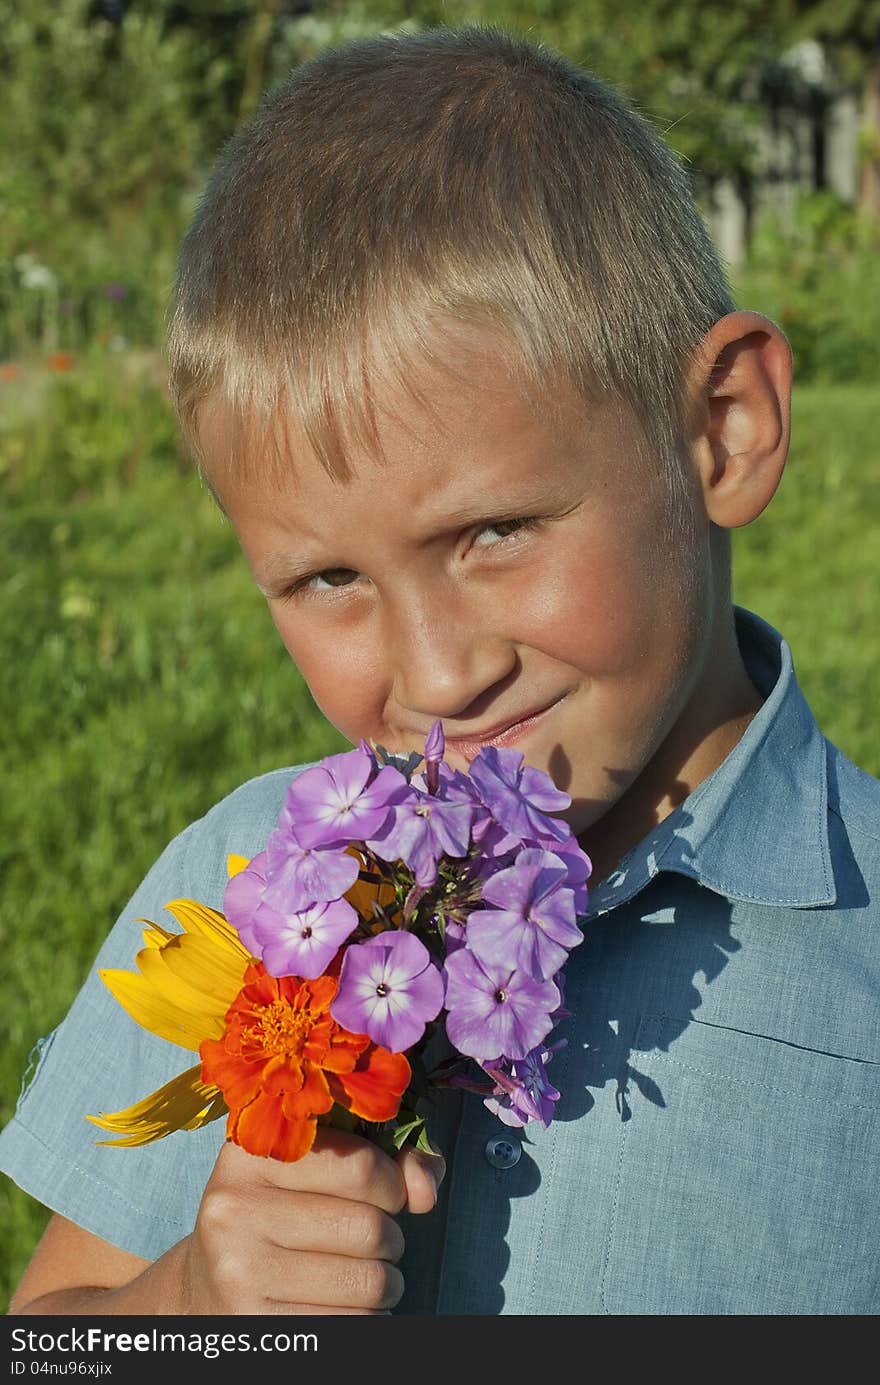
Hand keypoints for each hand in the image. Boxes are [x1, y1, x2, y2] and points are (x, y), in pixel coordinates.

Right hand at [179, 1128, 444, 1314]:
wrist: (207, 1284)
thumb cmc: (281, 1214)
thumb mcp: (319, 1170)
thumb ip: (387, 1163)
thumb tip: (425, 1187)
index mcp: (252, 1154)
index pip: (360, 1165)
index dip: (391, 1185)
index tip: (383, 1194)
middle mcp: (234, 1209)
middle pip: (370, 1228)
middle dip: (390, 1238)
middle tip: (372, 1240)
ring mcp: (238, 1272)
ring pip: (369, 1283)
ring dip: (386, 1283)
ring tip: (362, 1274)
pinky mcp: (253, 1325)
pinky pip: (353, 1326)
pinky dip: (368, 1319)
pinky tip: (344, 1306)